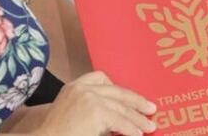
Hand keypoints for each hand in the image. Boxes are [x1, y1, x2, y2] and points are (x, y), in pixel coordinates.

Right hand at [35, 71, 155, 135]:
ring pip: (121, 108)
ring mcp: (89, 98)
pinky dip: (131, 129)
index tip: (127, 98)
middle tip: (151, 109)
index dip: (117, 87)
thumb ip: (90, 111)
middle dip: (136, 102)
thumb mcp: (71, 116)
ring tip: (150, 126)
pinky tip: (138, 134)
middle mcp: (82, 88)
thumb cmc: (56, 134)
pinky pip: (120, 121)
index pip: (99, 77)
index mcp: (73, 87)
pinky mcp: (96, 112)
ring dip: (138, 119)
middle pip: (116, 92)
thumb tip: (117, 118)